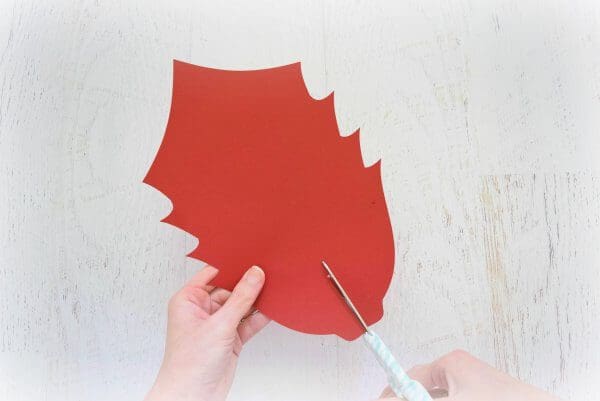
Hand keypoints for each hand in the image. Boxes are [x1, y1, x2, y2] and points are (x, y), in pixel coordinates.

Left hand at [145, 265, 269, 400]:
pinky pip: (247, 322)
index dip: (232, 265)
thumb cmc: (189, 365)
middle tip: (268, 273)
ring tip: (274, 289)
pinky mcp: (229, 339)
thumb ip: (241, 298)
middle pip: (230, 289)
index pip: (213, 273)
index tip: (250, 258)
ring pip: (241, 305)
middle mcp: (202, 310)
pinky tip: (272, 309)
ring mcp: (217, 325)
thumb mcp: (219, 324)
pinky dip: (259, 317)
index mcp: (188, 300)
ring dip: (256, 301)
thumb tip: (254, 275)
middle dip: (248, 284)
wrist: (193, 398)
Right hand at [378, 350, 561, 400]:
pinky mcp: (482, 396)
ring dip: (426, 400)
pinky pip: (453, 398)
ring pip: (437, 396)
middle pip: (422, 389)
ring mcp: (473, 387)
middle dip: (408, 398)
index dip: (391, 394)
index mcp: (451, 364)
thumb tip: (389, 400)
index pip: (408, 377)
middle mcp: (460, 372)